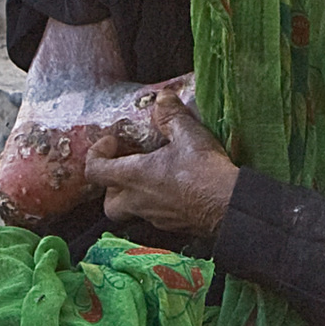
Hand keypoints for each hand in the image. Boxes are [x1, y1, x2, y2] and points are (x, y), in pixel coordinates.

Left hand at [81, 90, 236, 236]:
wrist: (229, 207)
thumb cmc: (204, 172)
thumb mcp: (188, 134)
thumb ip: (171, 115)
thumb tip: (162, 99)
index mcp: (134, 177)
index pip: (95, 171)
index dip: (97, 154)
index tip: (113, 142)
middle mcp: (139, 201)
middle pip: (109, 203)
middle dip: (112, 187)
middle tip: (126, 169)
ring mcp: (155, 217)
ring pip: (132, 210)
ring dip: (136, 194)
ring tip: (154, 175)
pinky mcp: (173, 226)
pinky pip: (155, 216)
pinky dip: (158, 202)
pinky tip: (176, 188)